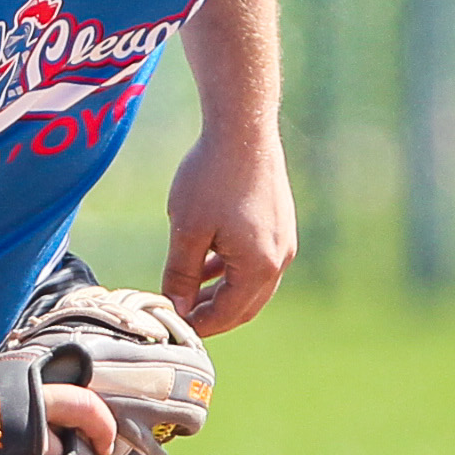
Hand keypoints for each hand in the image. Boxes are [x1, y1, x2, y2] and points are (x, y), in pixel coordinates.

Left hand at [161, 126, 296, 336]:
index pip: (228, 315)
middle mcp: (279, 259)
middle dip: (212, 314)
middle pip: (244, 306)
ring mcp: (283, 241)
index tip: (171, 326)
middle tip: (179, 315)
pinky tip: (206, 261)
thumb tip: (175, 310)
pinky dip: (231, 269)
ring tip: (187, 289)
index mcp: (259, 267)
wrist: (243, 128)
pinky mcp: (280, 225)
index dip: (198, 325)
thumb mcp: (187, 230)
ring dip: (221, 292)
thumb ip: (180, 276)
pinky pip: (256, 262)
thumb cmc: (211, 177)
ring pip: (251, 285)